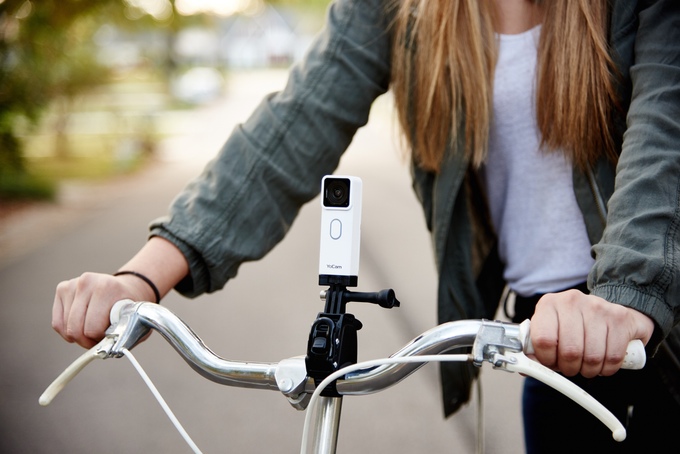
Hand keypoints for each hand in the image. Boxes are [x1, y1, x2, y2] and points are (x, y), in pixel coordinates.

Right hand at [52, 272, 155, 348]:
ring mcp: (72, 284)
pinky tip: (81, 326)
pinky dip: (67, 331)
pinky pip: (57, 323)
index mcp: (107, 288)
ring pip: (65, 327)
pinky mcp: (62, 289)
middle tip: (98, 338)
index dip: (100, 339)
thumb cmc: (129, 307)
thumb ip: (125, 336)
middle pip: (75, 329)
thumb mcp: (135, 320)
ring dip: (78, 336)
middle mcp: (87, 282)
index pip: (92, 328)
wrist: (124, 288)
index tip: (109, 337)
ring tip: (92, 330)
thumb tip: (109, 350)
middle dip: (87, 341)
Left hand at [529, 289, 653, 377]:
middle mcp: (571, 301)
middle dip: (570, 368)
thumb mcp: (551, 331)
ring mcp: (597, 307)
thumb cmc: (573, 326)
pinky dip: (607, 369)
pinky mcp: (619, 317)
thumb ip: (536, 349)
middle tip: (571, 367)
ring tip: (587, 365)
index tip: (551, 362)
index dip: (547, 359)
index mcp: (548, 304)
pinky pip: (613, 357)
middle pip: (570, 351)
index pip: (543, 340)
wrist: (608, 310)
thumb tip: (525, 369)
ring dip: (589, 370)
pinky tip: (603, 363)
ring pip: (593, 357)